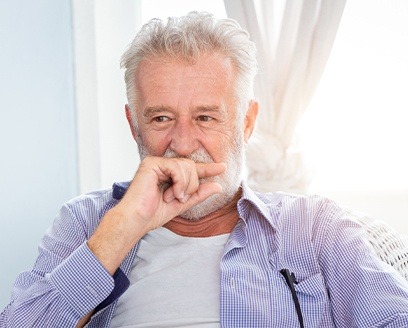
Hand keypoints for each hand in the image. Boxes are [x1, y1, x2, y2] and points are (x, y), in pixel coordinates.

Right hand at [88, 156, 225, 274]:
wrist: (136, 220)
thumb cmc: (153, 214)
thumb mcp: (182, 204)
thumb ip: (199, 194)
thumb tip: (218, 186)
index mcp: (169, 174)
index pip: (192, 168)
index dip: (208, 168)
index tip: (223, 167)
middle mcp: (162, 166)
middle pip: (191, 166)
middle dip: (192, 184)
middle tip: (181, 198)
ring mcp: (156, 163)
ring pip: (187, 166)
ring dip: (186, 186)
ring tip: (174, 197)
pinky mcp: (152, 163)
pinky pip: (177, 167)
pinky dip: (179, 182)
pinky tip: (171, 193)